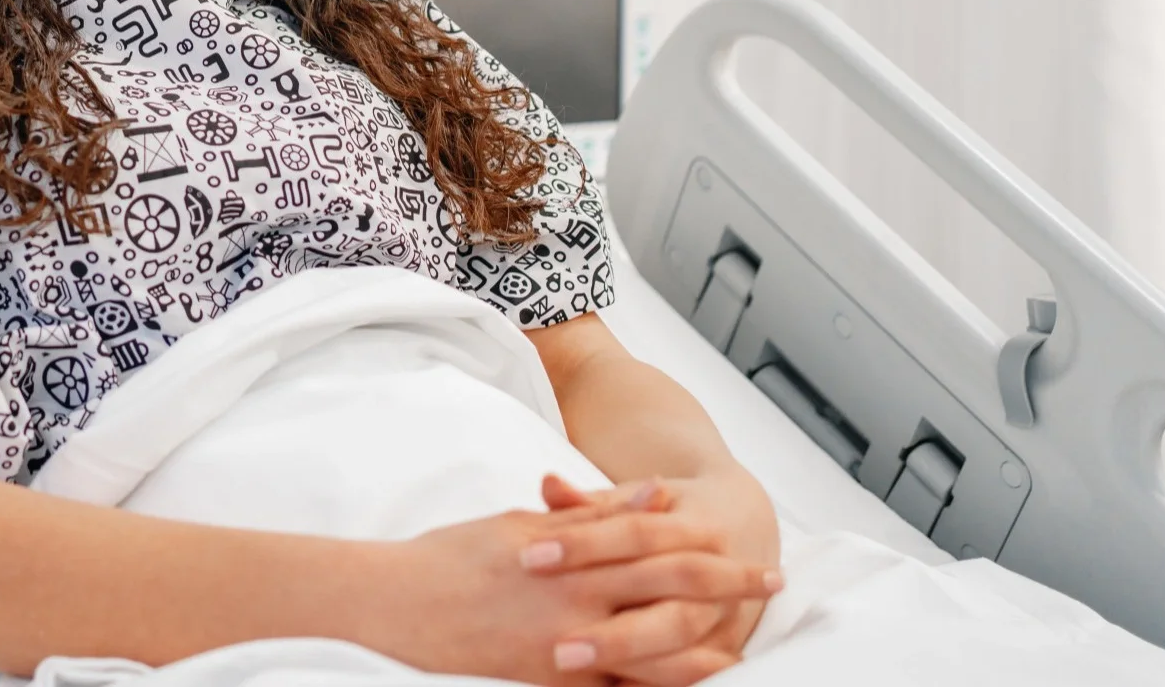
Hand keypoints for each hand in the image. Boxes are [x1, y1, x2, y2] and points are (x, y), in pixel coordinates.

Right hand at [374, 480, 781, 686]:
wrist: (395, 605)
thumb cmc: (452, 558)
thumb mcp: (521, 523)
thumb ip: (591, 516)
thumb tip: (654, 497)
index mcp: (571, 552)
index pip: (655, 541)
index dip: (706, 544)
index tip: (744, 546)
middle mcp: (579, 599)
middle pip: (672, 589)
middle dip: (728, 587)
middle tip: (769, 583)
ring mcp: (568, 646)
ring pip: (658, 653)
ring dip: (708, 650)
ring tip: (745, 650)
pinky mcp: (553, 683)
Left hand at [535, 472, 782, 684]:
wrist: (740, 529)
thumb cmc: (664, 516)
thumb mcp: (631, 501)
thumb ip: (589, 503)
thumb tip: (549, 484)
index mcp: (698, 528)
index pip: (638, 535)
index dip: (584, 544)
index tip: (530, 557)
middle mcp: (720, 575)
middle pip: (670, 609)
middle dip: (616, 634)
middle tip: (559, 649)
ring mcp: (724, 618)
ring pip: (682, 646)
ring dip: (631, 660)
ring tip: (571, 667)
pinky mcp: (723, 649)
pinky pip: (689, 674)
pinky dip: (650, 681)